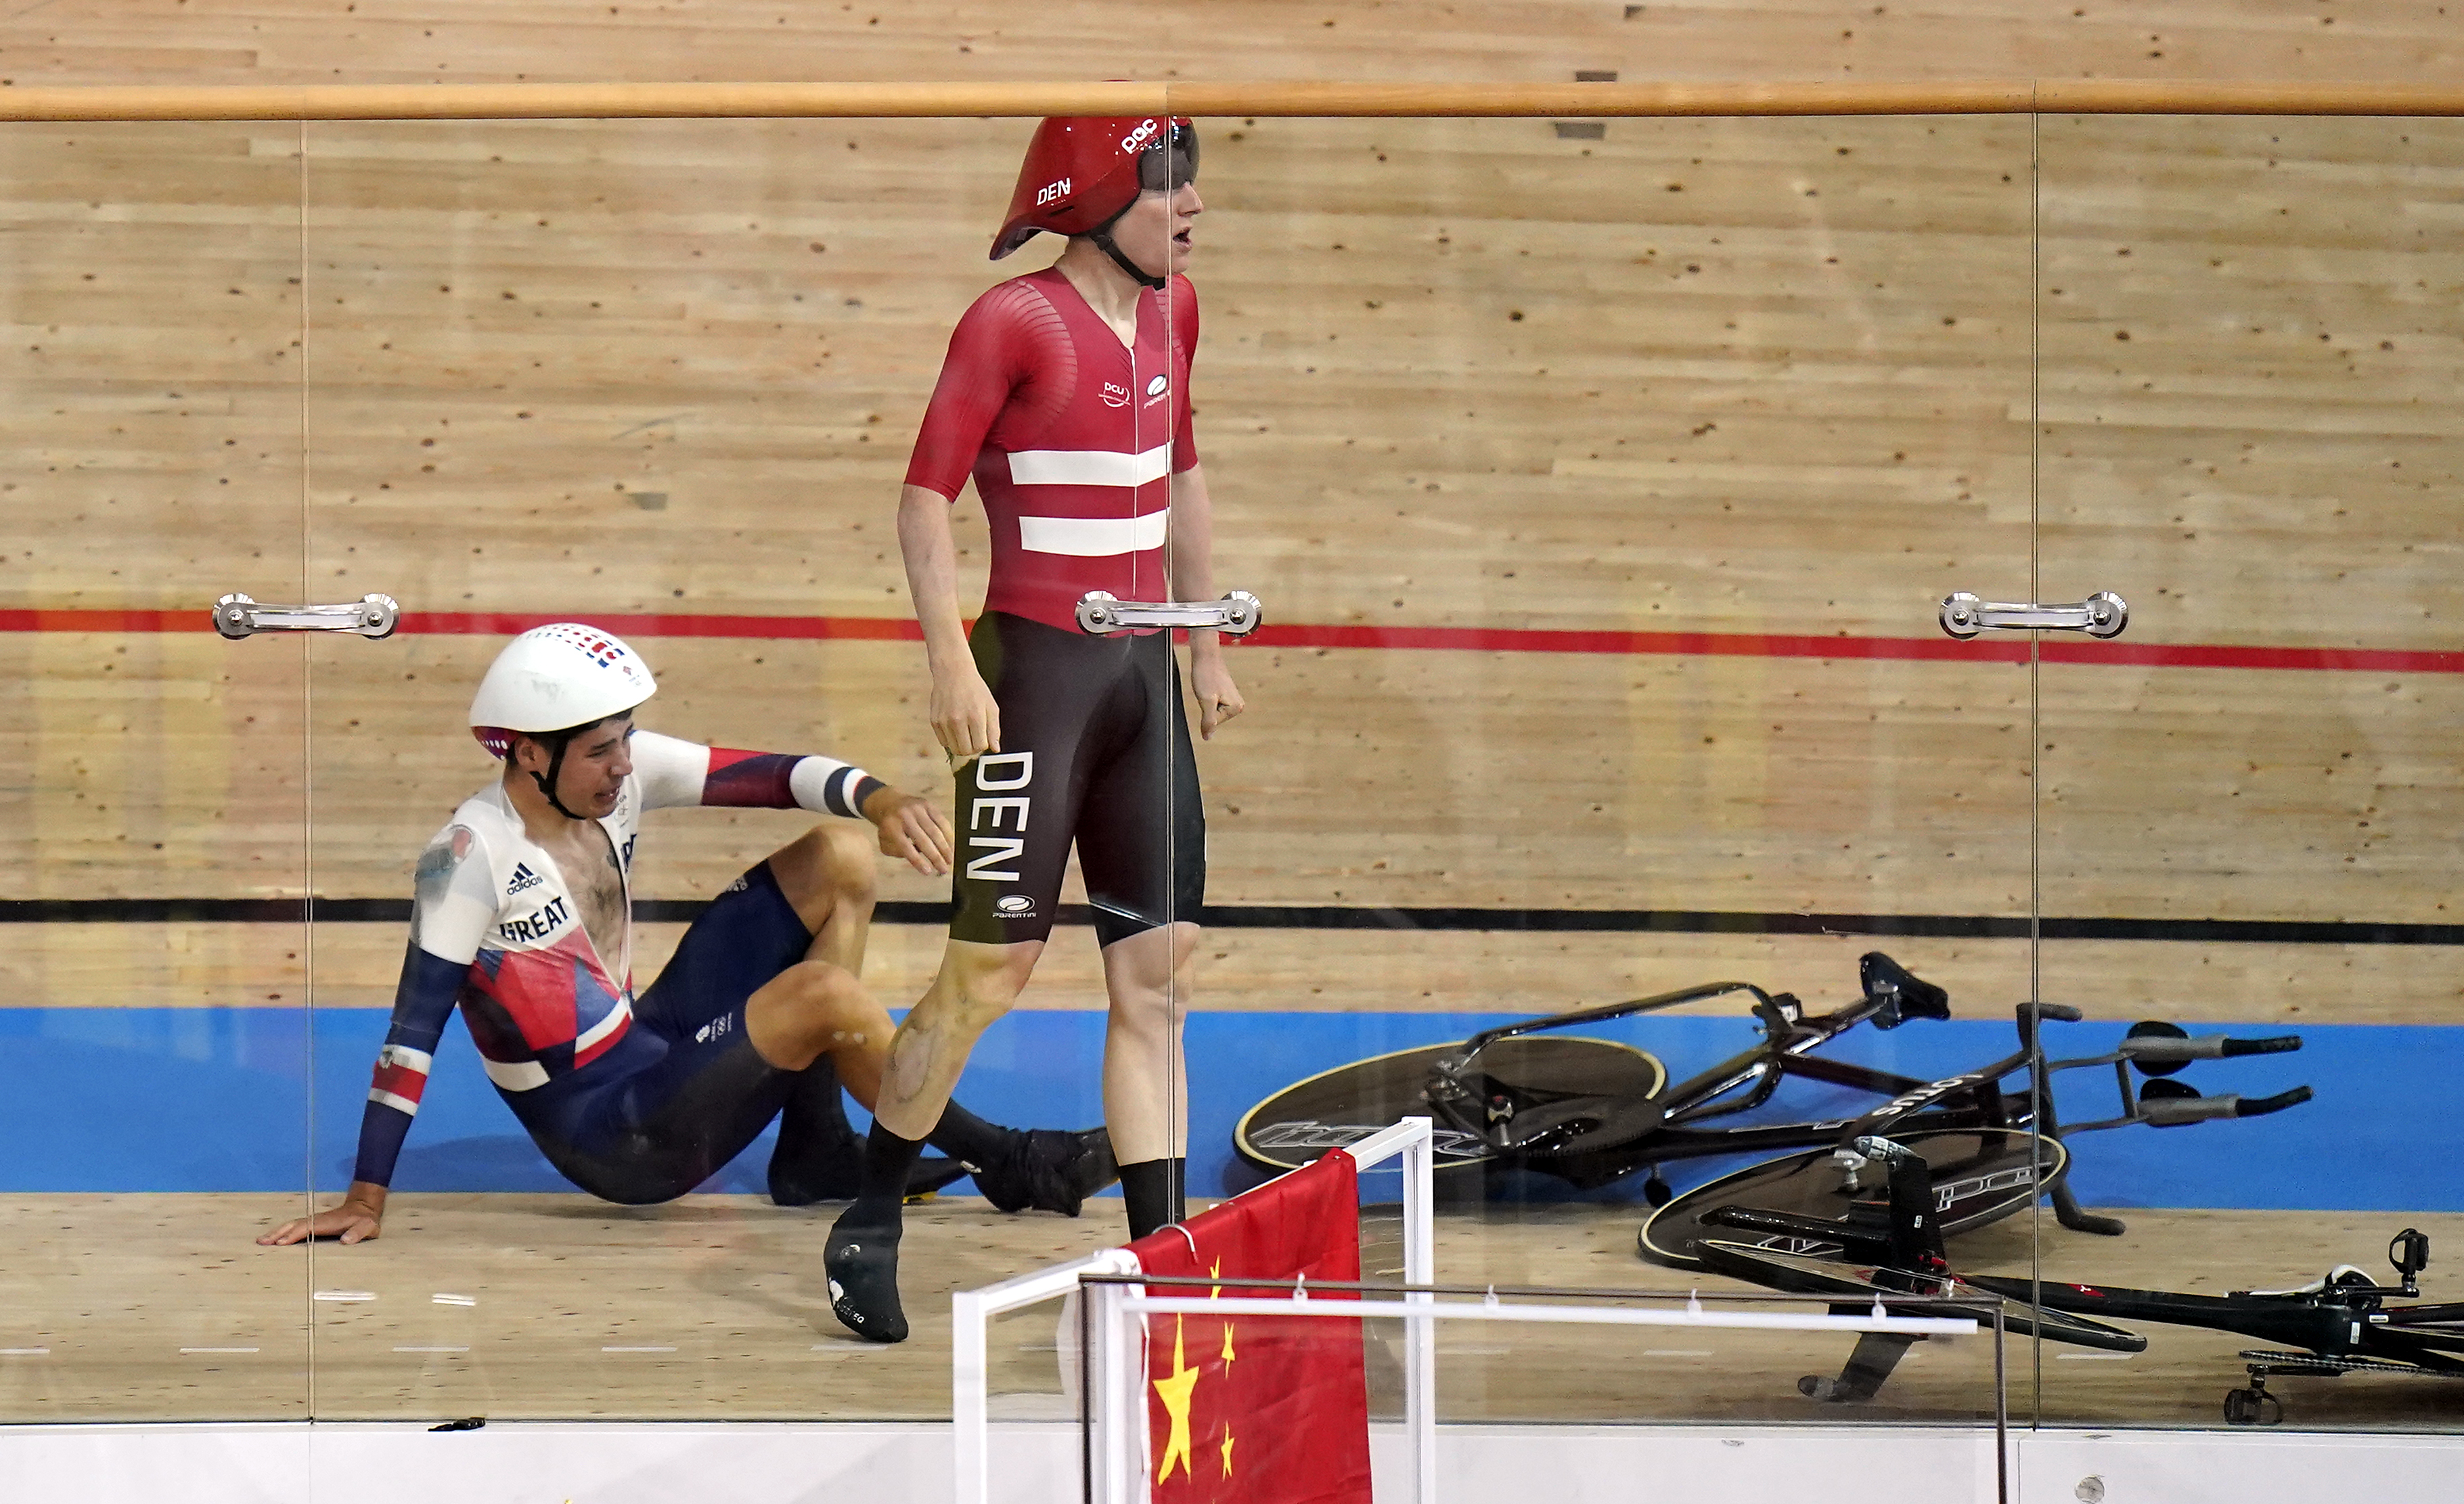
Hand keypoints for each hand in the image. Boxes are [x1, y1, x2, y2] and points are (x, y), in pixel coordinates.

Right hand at [258, 1186, 385, 1245]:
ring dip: (276, 1232)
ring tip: (261, 1241)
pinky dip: (282, 1233)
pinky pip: (294, 1228)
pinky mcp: (312, 1225)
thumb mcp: (367, 1227)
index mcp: (326, 1222)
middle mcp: (316, 1220)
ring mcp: (313, 1222)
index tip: (280, 1243)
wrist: (363, 1208)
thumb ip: (358, 1233)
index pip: (306, 1229)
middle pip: (293, 1225)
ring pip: (291, 1226)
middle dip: (277, 1233)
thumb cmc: (365, 1221)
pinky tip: (274, 1239)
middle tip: (261, 1242)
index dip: (293, 1235)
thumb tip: (346, 1241)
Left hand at [864, 787, 954, 875]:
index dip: (917, 860)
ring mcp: (917, 809)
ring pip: (935, 831)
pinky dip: (948, 835)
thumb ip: (898, 853)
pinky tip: (951, 847)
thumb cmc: (890, 828)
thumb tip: (918, 857)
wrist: (889, 803)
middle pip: (922, 839)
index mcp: (891, 826)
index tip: (928, 872)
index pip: (905, 846)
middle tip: (943, 869)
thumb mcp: (886, 843)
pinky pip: (942, 821)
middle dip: (935, 857)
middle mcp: (904, 816)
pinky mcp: (928, 805)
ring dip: (944, 848)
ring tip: (949, 860)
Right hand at [929, 664, 1000, 761]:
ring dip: (961, 745)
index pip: (980, 746)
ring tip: (965, 732)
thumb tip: (995, 748)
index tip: (982, 738)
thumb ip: (994, 730)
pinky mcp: (934, 721)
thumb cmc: (974, 688)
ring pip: (954, 749)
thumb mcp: (991, 706)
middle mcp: (958, 720)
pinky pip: (943, 742)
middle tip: (974, 738)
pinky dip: (950, 740)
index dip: (983, 745)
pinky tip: (955, 728)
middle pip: (966, 751)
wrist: (953, 673)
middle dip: (972, 748)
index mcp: (975, 716)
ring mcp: (944, 721)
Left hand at [1191, 653, 1244, 740]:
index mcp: (1236, 708)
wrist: (1206, 656)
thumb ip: (1208, 722)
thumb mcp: (1206, 701)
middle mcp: (1238, 705)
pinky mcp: (1227, 695)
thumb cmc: (1206, 675)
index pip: (1214, 722)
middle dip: (1206, 707)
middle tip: (1207, 691)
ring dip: (1206, 702)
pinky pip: (1213, 704)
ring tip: (1208, 688)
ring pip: (1213, 711)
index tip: (1207, 696)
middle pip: (1215, 718)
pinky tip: (1209, 687)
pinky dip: (1207, 698)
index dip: (1205, 711)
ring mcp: (1233, 699)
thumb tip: (1208, 737)